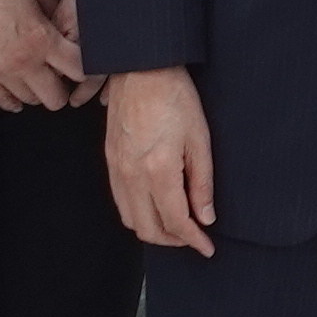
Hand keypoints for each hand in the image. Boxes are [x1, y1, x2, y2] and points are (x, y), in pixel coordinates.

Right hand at [0, 0, 87, 114]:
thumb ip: (55, 7)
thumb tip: (66, 24)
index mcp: (41, 39)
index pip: (78, 70)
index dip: (84, 67)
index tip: (78, 62)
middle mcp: (22, 62)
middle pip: (56, 99)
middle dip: (62, 87)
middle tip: (57, 74)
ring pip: (31, 101)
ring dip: (36, 89)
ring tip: (33, 74)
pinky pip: (3, 102)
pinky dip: (13, 98)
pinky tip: (16, 87)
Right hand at [105, 67, 216, 254]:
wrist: (140, 68)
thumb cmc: (175, 97)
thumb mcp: (200, 139)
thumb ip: (202, 183)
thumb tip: (205, 218)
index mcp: (158, 170)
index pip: (175, 222)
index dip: (193, 240)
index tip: (208, 247)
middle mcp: (131, 175)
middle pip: (148, 229)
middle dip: (174, 241)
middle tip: (194, 238)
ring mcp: (116, 169)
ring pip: (131, 219)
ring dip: (154, 230)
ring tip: (177, 225)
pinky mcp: (109, 160)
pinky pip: (120, 201)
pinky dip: (138, 213)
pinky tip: (155, 205)